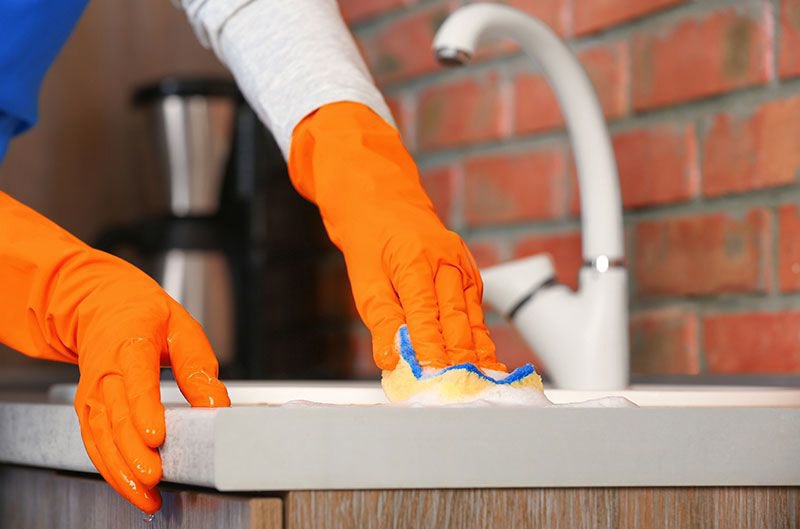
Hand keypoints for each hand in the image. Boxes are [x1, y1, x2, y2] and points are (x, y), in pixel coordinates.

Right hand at [0, 193, 229, 513]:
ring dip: (120, 469)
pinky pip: (95, 443)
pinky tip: (131, 489)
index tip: (157, 436)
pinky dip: (110, 469)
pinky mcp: (88, 410)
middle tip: (155, 477)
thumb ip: (199, 369)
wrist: (101, 305)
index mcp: (130, 344)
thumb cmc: (145, 315)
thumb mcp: (182, 328)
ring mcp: (92, 393)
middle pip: (115, 416)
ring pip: (100, 436)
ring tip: (145, 496)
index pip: (137, 379)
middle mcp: (105, 372)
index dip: (145, 409)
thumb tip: (215, 406)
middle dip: (133, 451)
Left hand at [288, 102, 504, 371]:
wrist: (380, 194)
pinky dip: (478, 334)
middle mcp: (445, 261)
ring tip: (485, 382)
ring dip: (477, 351)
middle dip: (460, 358)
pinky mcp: (466, 271)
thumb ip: (381, 319)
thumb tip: (392, 357)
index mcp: (416, 260)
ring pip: (472, 316)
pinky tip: (484, 357)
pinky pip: (474, 307)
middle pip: (457, 319)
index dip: (431, 351)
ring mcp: (460, 264)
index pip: (425, 316)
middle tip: (462, 390)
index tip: (433, 379)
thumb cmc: (369, 233)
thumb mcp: (364, 277)